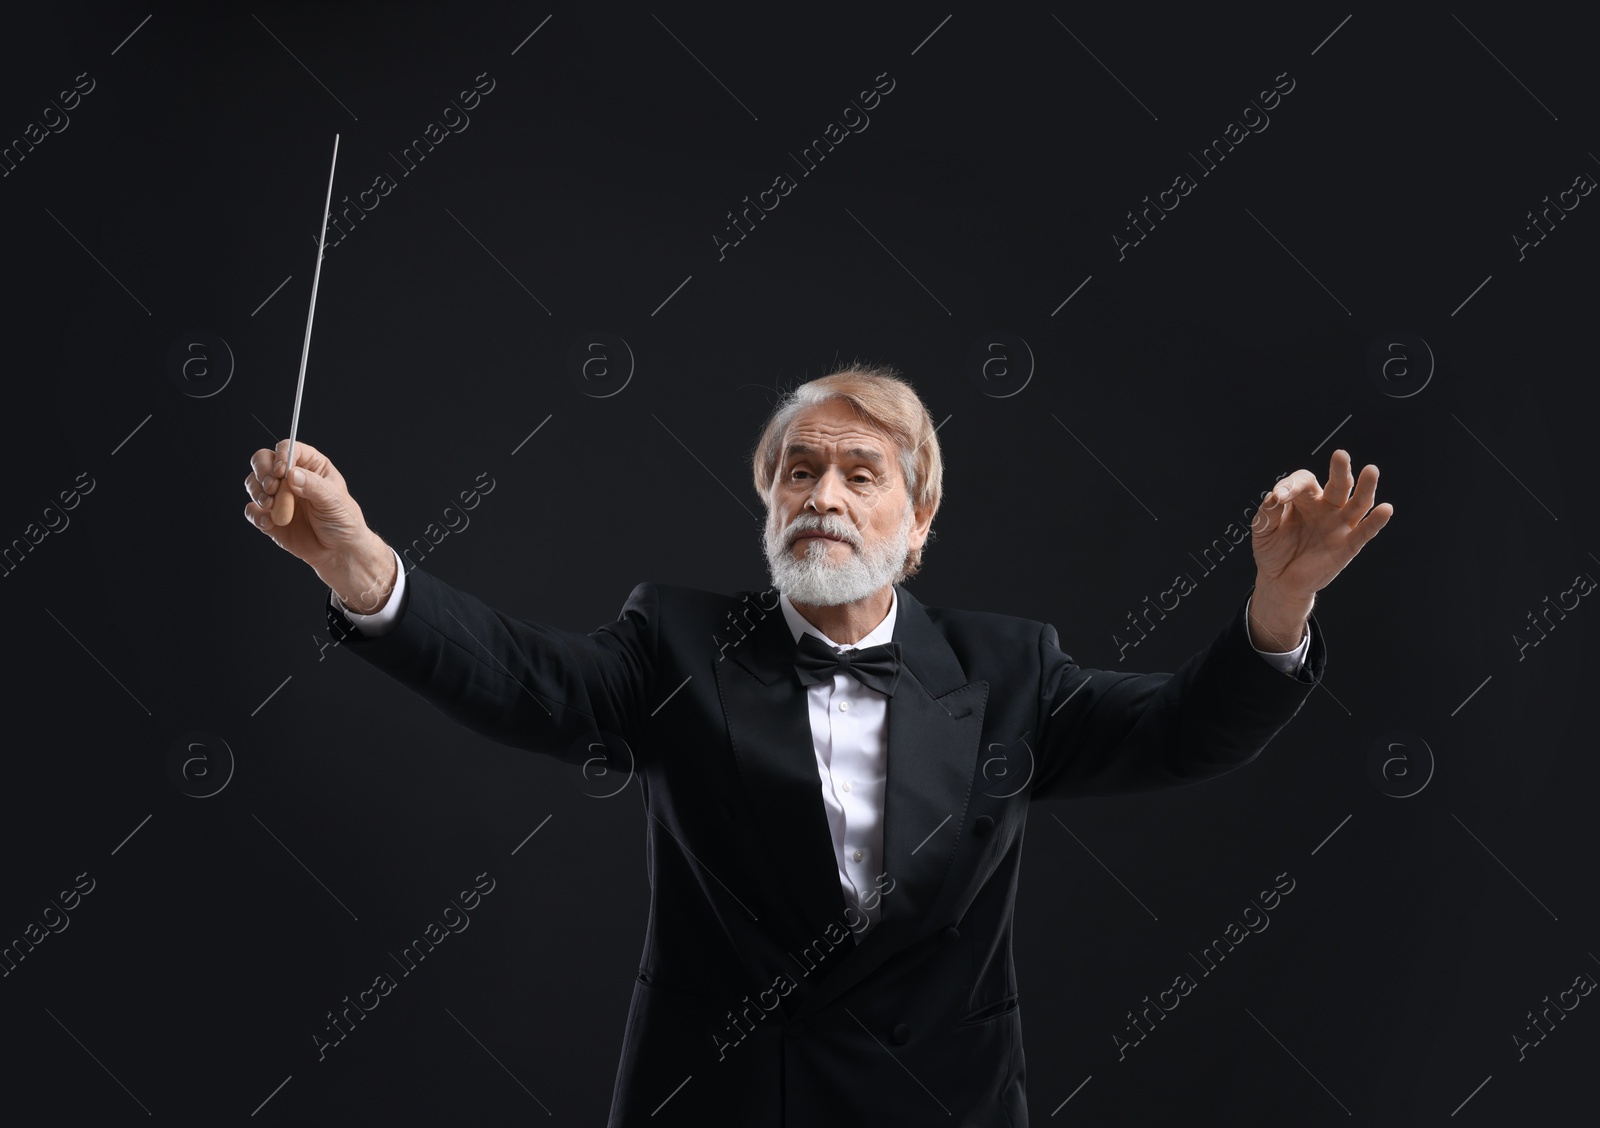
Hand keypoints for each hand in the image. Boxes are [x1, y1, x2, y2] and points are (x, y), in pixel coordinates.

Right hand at [242, 440, 395, 610]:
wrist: (338, 552)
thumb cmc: (343, 521)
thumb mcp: (335, 501)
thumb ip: (314, 486)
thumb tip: (292, 474)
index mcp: (311, 465)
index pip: (289, 448)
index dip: (282, 455)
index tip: (282, 471)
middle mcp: (290, 477)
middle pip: (263, 460)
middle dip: (262, 471)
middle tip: (272, 487)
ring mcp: (277, 496)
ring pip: (253, 482)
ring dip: (257, 492)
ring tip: (271, 506)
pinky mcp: (268, 516)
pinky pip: (252, 510)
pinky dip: (255, 515)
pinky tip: (268, 524)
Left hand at [1252, 449, 1392, 599]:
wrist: (1279, 581)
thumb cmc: (1272, 550)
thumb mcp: (1263, 530)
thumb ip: (1268, 512)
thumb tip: (1275, 496)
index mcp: (1305, 498)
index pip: (1304, 481)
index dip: (1292, 485)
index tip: (1279, 497)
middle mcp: (1326, 507)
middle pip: (1338, 484)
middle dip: (1340, 470)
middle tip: (1340, 455)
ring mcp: (1339, 525)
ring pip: (1357, 502)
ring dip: (1366, 487)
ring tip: (1371, 470)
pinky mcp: (1348, 546)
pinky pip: (1364, 531)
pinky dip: (1376, 521)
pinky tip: (1386, 509)